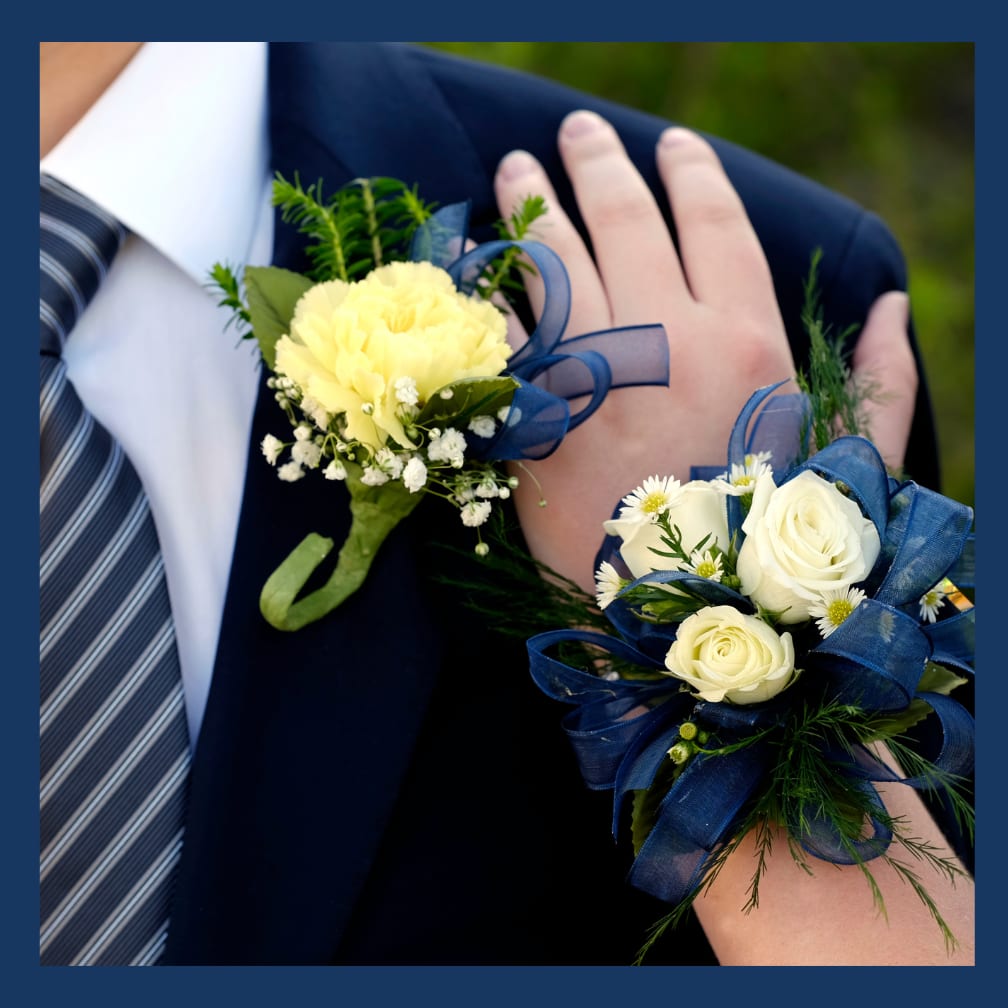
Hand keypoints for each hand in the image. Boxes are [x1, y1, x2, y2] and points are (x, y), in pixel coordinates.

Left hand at [494, 110, 916, 591]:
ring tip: (512, 168)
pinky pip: (506, 331)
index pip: (716, 222)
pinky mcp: (537, 415)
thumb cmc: (767, 547)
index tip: (668, 142)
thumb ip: (883, 383)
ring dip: (530, 201)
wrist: (677, 626)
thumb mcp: (850, 464)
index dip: (688, 172)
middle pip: (626, 218)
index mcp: (748, 342)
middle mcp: (670, 340)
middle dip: (597, 161)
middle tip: (574, 128)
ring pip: (555, 257)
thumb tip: (892, 307)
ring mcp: (596, 374)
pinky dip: (489, 290)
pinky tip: (478, 260)